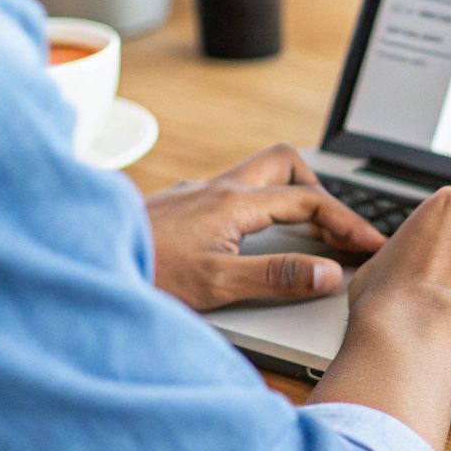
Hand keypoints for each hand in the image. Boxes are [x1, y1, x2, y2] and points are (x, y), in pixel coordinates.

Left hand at [145, 144, 384, 311]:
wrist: (79, 263)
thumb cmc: (142, 276)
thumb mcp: (217, 286)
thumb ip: (277, 276)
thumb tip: (329, 273)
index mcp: (233, 202)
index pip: (309, 201)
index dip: (348, 223)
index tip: (371, 245)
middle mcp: (215, 188)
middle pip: (286, 164)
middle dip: (321, 192)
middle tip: (336, 229)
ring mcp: (195, 194)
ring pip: (258, 176)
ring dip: (289, 197)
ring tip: (306, 234)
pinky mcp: (178, 207)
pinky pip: (233, 193)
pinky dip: (258, 209)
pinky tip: (252, 239)